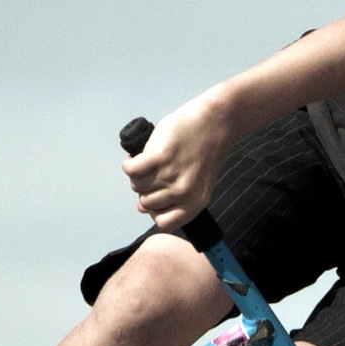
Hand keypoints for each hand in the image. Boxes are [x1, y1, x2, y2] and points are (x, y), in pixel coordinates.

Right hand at [124, 96, 233, 229]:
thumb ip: (176, 199)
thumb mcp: (198, 183)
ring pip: (137, 186)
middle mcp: (183, 192)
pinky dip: (129, 163)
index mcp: (195, 203)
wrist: (215, 123)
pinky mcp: (158, 157)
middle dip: (146, 190)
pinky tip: (135, 157)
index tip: (156, 196)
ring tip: (147, 162)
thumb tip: (142, 208)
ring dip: (137, 175)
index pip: (164, 222)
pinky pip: (131, 170)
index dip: (155, 210)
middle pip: (146, 204)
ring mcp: (170, 175)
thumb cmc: (206, 150)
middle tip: (153, 173)